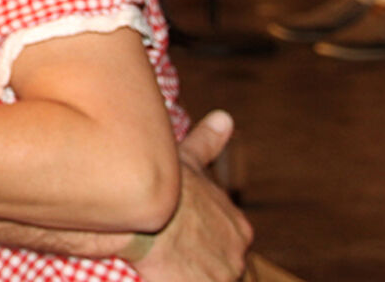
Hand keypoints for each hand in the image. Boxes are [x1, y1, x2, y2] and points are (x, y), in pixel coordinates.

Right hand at [129, 111, 252, 281]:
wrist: (146, 205)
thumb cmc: (167, 182)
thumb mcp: (189, 158)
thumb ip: (209, 142)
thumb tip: (224, 118)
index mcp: (238, 227)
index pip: (230, 243)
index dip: (206, 242)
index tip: (186, 238)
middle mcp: (237, 255)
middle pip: (223, 266)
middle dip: (203, 264)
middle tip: (176, 254)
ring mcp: (221, 277)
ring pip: (211, 278)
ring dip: (193, 273)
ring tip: (172, 264)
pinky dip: (179, 281)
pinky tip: (167, 275)